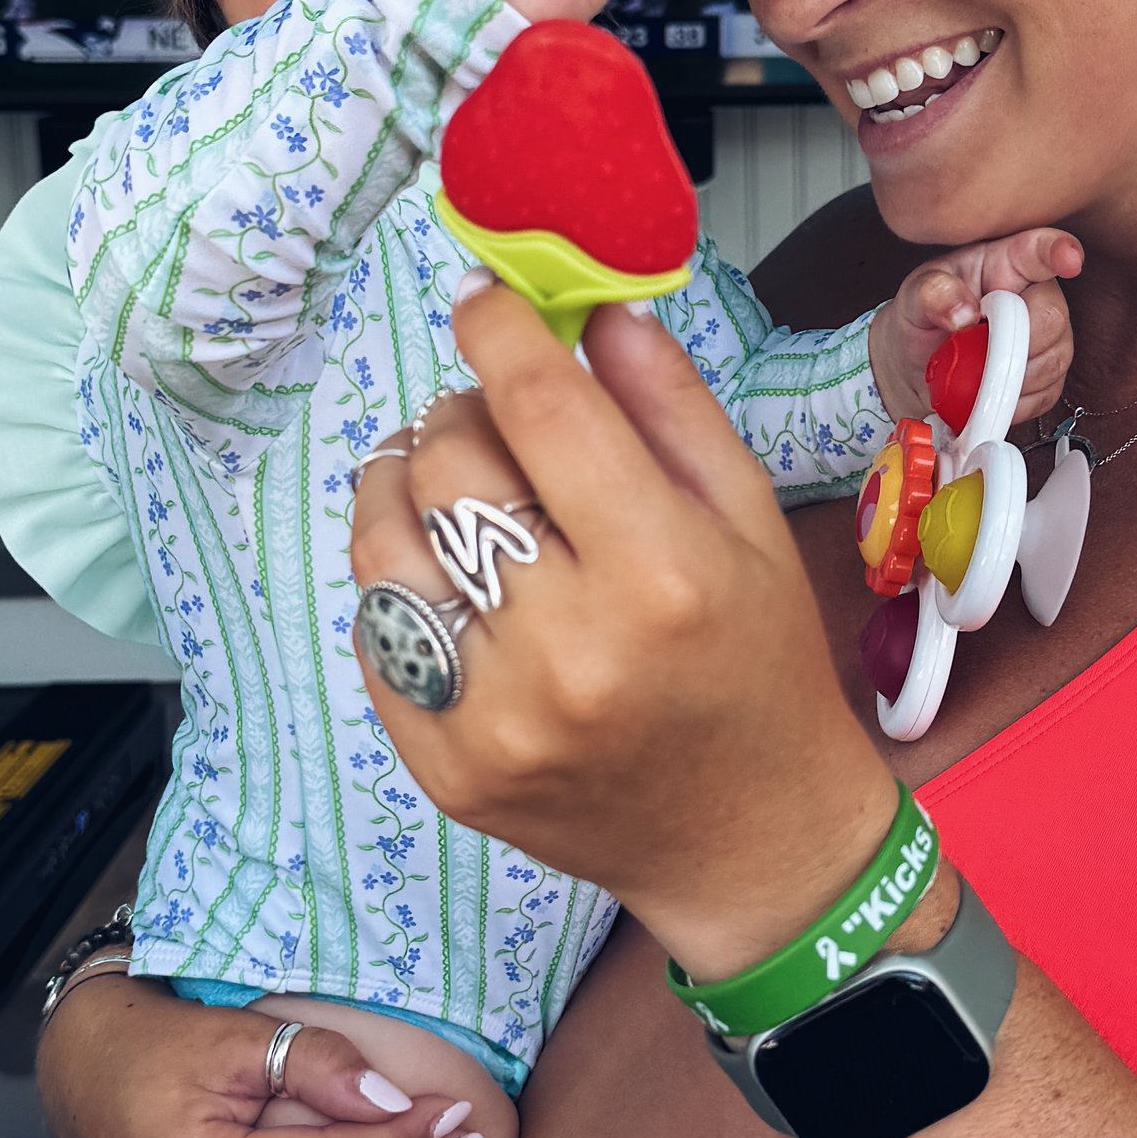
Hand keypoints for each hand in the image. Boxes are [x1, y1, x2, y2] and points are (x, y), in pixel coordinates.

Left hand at [350, 281, 895, 978]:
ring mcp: (496, 719)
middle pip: (449, 467)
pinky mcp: (447, 769)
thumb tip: (592, 308)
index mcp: (660, 574)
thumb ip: (669, 405)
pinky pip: (378, 633)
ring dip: (400, 486)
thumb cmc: (759, 666)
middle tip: (487, 414)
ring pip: (385, 546)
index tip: (482, 298)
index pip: (540, 408)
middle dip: (459, 412)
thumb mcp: (748, 520)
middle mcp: (570, 649)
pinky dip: (401, 584)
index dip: (497, 330)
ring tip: (443, 479)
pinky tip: (452, 578)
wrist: (752, 839)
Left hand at [868, 227, 1082, 424]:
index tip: (1068, 258)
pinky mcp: (1051, 376)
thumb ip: (932, 294)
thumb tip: (963, 313)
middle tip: (972, 350)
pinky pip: (1045, 394)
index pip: (1040, 250)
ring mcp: (1050, 337)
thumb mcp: (914, 297)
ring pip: (1053, 361)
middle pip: (1051, 318)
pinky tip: (986, 394)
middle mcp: (1037, 296)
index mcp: (1006, 262)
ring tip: (971, 372)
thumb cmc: (922, 320)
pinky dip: (1011, 402)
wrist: (916, 369)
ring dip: (1007, 378)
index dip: (1058, 251)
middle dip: (1012, 344)